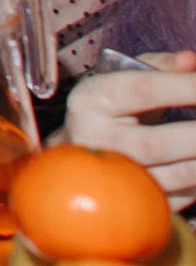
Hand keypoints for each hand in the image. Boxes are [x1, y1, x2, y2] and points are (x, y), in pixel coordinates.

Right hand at [58, 54, 195, 202]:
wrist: (81, 154)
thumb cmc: (112, 108)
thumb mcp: (125, 78)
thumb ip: (161, 65)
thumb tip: (191, 61)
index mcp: (90, 101)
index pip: (142, 90)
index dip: (186, 87)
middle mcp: (94, 141)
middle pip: (157, 142)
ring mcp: (113, 178)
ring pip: (176, 176)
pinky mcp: (135, 203)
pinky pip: (184, 196)